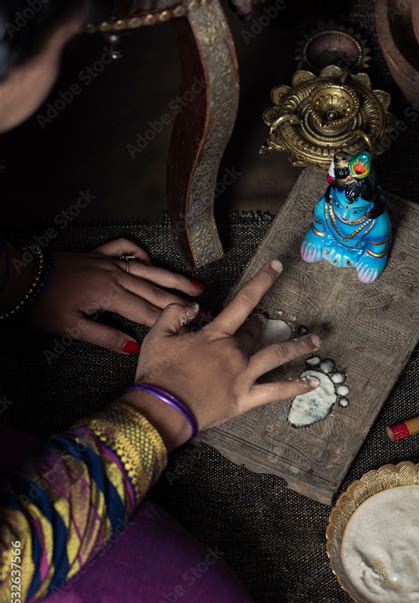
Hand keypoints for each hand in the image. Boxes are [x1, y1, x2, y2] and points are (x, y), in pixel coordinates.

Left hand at [24, 238, 204, 352]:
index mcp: (110, 295)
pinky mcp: (98, 254)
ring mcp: (108, 262)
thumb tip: (134, 347)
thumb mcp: (73, 328)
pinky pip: (125, 248)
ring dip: (172, 276)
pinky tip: (150, 261)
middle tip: (205, 305)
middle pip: (155, 288)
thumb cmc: (45, 305)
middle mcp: (115, 276)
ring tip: (194, 283)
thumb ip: (106, 337)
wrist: (22, 278)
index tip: (194, 324)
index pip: (148, 311)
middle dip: (181, 298)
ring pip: (147, 269)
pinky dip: (140, 253)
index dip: (172, 319)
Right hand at [121, 261, 319, 449]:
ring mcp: (242, 376)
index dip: (262, 281)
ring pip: (276, 355)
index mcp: (215, 335)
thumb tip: (194, 306)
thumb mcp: (157, 335)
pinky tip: (313, 383)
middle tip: (262, 322)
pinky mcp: (245, 399)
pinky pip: (275, 392)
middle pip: (255, 331)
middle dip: (260, 324)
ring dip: (298, 347)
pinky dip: (295, 387)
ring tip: (316, 341)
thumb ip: (175, 313)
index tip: (277, 266)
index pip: (243, 301)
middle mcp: (234, 352)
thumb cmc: (158, 374)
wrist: (162, 409)